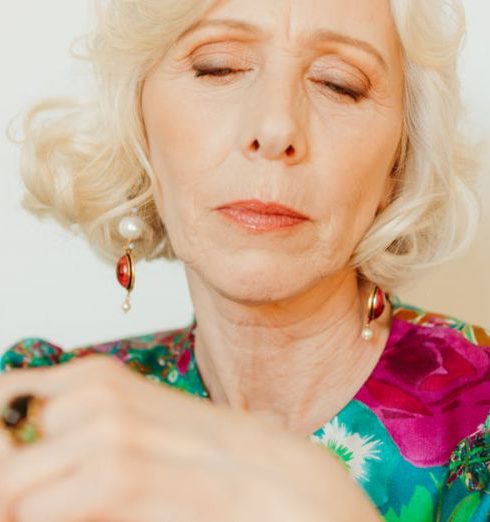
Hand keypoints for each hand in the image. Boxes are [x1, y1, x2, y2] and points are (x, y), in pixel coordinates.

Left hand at [0, 354, 380, 520]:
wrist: (268, 476)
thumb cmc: (199, 453)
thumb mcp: (128, 423)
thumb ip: (74, 430)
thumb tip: (16, 442)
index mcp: (94, 376)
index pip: (5, 395)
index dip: (3, 437)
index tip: (17, 462)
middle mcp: (94, 396)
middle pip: (3, 446)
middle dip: (14, 478)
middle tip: (33, 496)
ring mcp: (107, 434)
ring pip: (14, 486)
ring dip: (28, 502)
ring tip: (73, 505)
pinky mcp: (121, 477)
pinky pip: (42, 510)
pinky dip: (52, 514)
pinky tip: (89, 511)